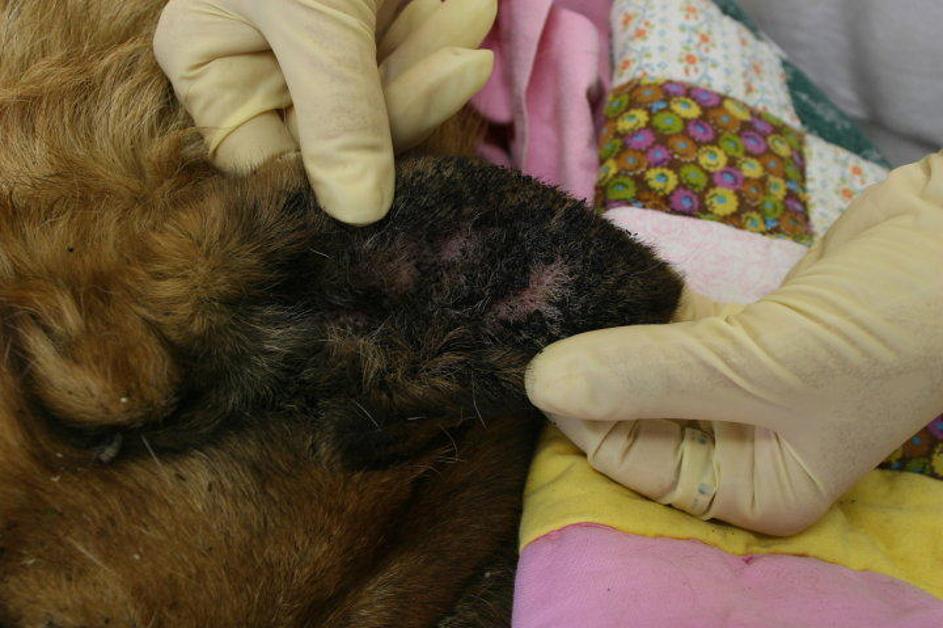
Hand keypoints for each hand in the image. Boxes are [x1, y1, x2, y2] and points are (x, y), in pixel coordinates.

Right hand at [154, 0, 495, 224]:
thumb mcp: (311, 11)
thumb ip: (338, 113)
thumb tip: (358, 217)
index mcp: (215, 67)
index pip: (274, 160)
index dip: (334, 169)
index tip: (394, 171)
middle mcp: (263, 66)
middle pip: (342, 134)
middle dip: (407, 94)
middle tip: (462, 60)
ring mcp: (322, 46)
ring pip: (389, 94)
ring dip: (436, 55)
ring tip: (468, 7)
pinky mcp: (373, 23)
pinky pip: (412, 52)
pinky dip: (442, 29)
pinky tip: (467, 4)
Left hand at [526, 153, 942, 535]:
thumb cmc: (881, 329)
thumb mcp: (758, 366)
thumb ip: (646, 376)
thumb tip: (539, 384)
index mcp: (750, 490)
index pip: (630, 461)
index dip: (580, 412)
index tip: (535, 357)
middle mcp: (737, 448)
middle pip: (633, 414)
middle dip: (592, 372)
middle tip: (536, 320)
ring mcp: (736, 390)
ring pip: (646, 368)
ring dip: (609, 334)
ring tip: (558, 296)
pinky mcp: (739, 336)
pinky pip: (670, 330)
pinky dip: (641, 307)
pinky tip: (603, 280)